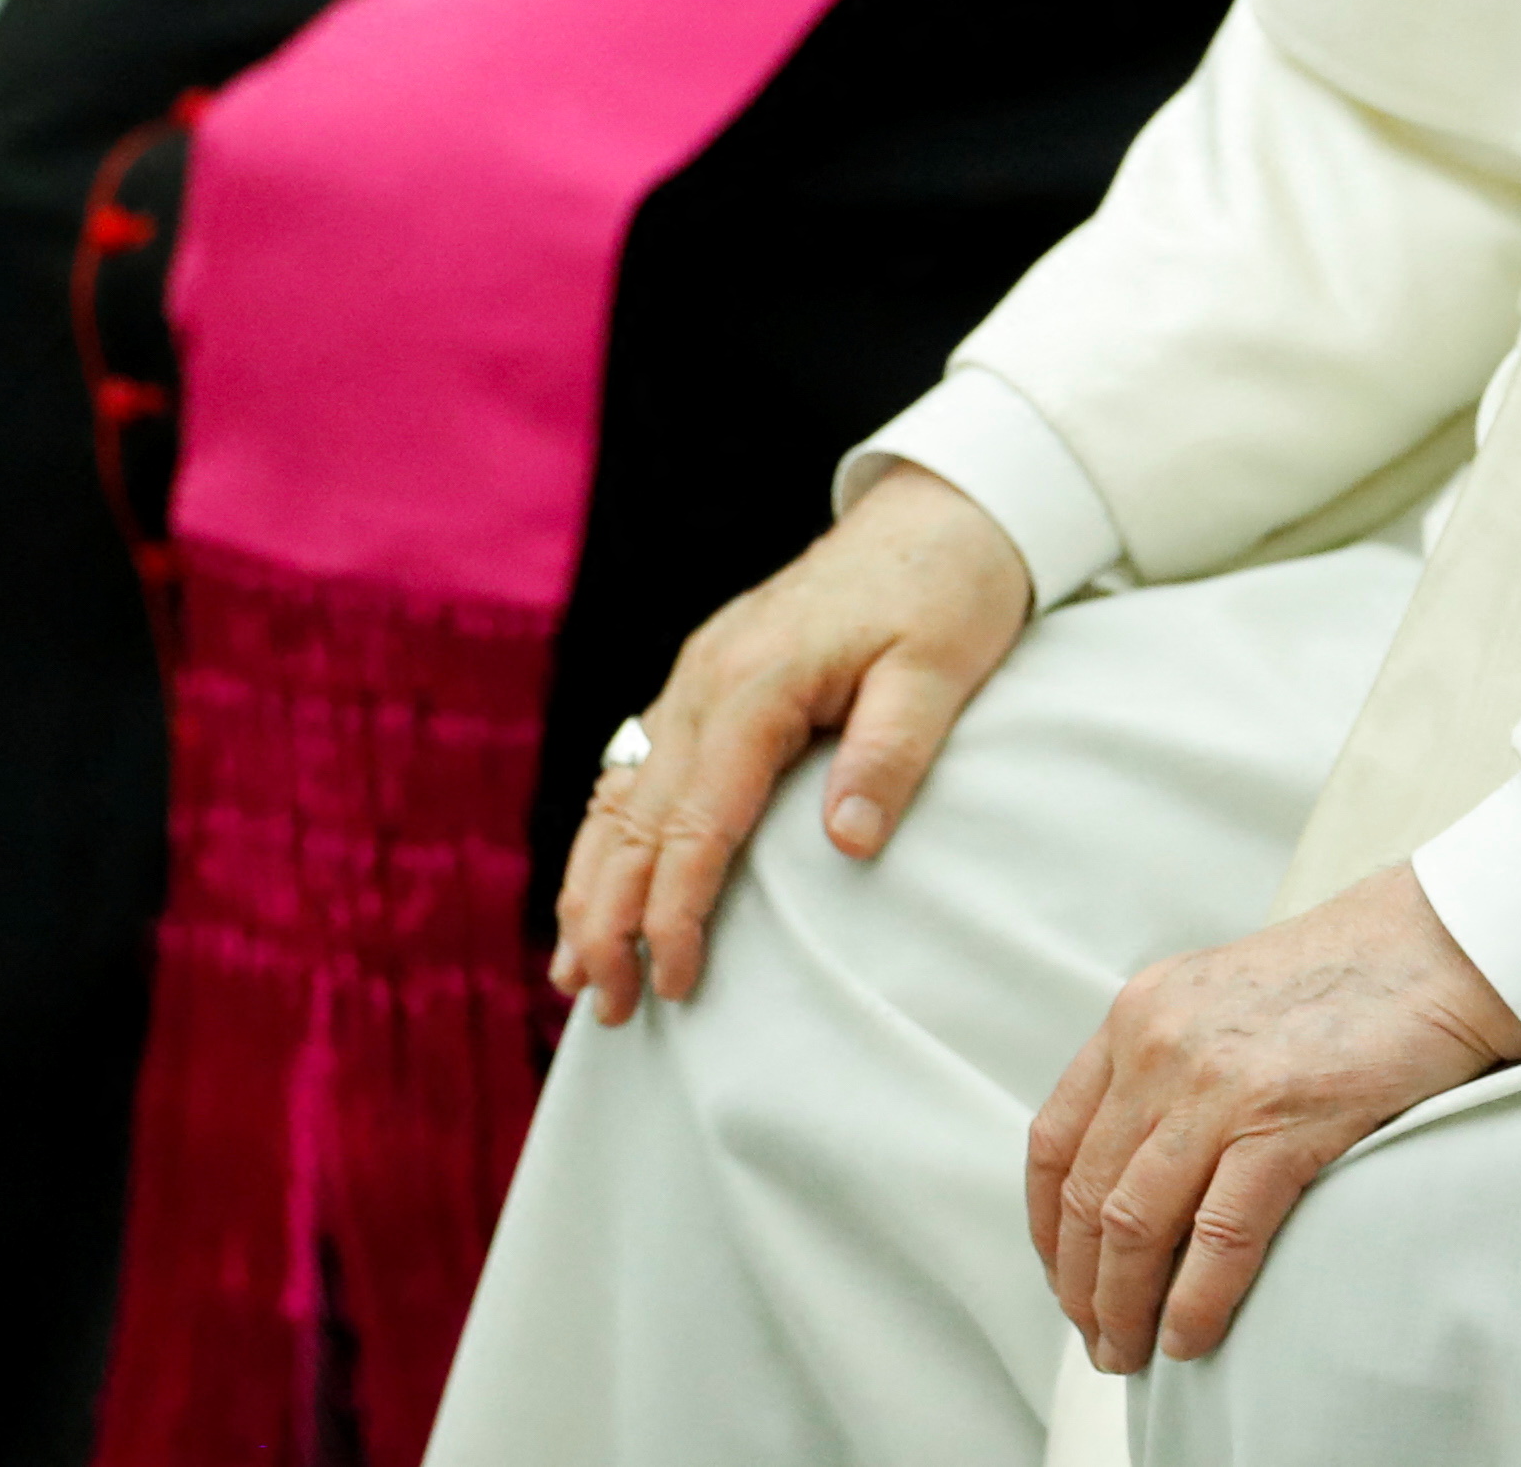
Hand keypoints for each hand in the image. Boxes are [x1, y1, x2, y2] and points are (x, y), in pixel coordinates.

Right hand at [550, 464, 1035, 1023]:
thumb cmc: (948, 592)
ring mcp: (695, 678)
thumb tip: (847, 845)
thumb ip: (891, 752)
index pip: (696, 820)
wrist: (939, 512)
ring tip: (573, 974)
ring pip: (618, 796)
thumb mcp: (940, 668)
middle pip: (635, 819)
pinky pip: (635, 769)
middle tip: (603, 1009)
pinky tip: (598, 888)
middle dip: (609, 920)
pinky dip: (610, 838)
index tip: (674, 985)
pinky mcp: (704, 681)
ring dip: (592, 886)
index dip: (676, 911)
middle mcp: (704, 679)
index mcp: (756, 681)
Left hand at [1024, 865, 1520, 1371]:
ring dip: (1123, 1307)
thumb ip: (1169, 1062)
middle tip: (1099, 1337)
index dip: (1048, 1229)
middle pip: (1086, 1195)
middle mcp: (1160, 1045)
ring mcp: (1219, 1084)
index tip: (1066, 1276)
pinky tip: (1191, 1336)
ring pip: (1134, 1226)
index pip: (1054, 1142)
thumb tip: (1139, 1166)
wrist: (1438, 944)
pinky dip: (1195, 1302)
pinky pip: (1217, 1237)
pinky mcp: (1284, 1121)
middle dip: (1082, 1287)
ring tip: (1131, 1353)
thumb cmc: (1347, 978)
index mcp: (1139, 1015)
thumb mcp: (1221, 999)